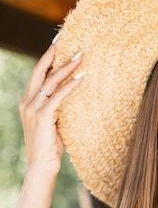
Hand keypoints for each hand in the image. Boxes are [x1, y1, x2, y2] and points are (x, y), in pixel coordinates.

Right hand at [19, 41, 84, 176]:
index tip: (58, 44)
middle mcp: (27, 102)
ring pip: (51, 82)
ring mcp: (33, 109)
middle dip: (54, 55)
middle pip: (41, 72)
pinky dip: (70, 86)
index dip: (47, 58)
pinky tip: (81, 78)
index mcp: (27, 102)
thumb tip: (72, 96)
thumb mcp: (53, 124)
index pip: (38, 75)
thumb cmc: (49, 148)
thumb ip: (57, 109)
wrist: (41, 167)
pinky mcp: (43, 117)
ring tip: (81, 57)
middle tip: (68, 40)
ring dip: (67, 68)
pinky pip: (59, 97)